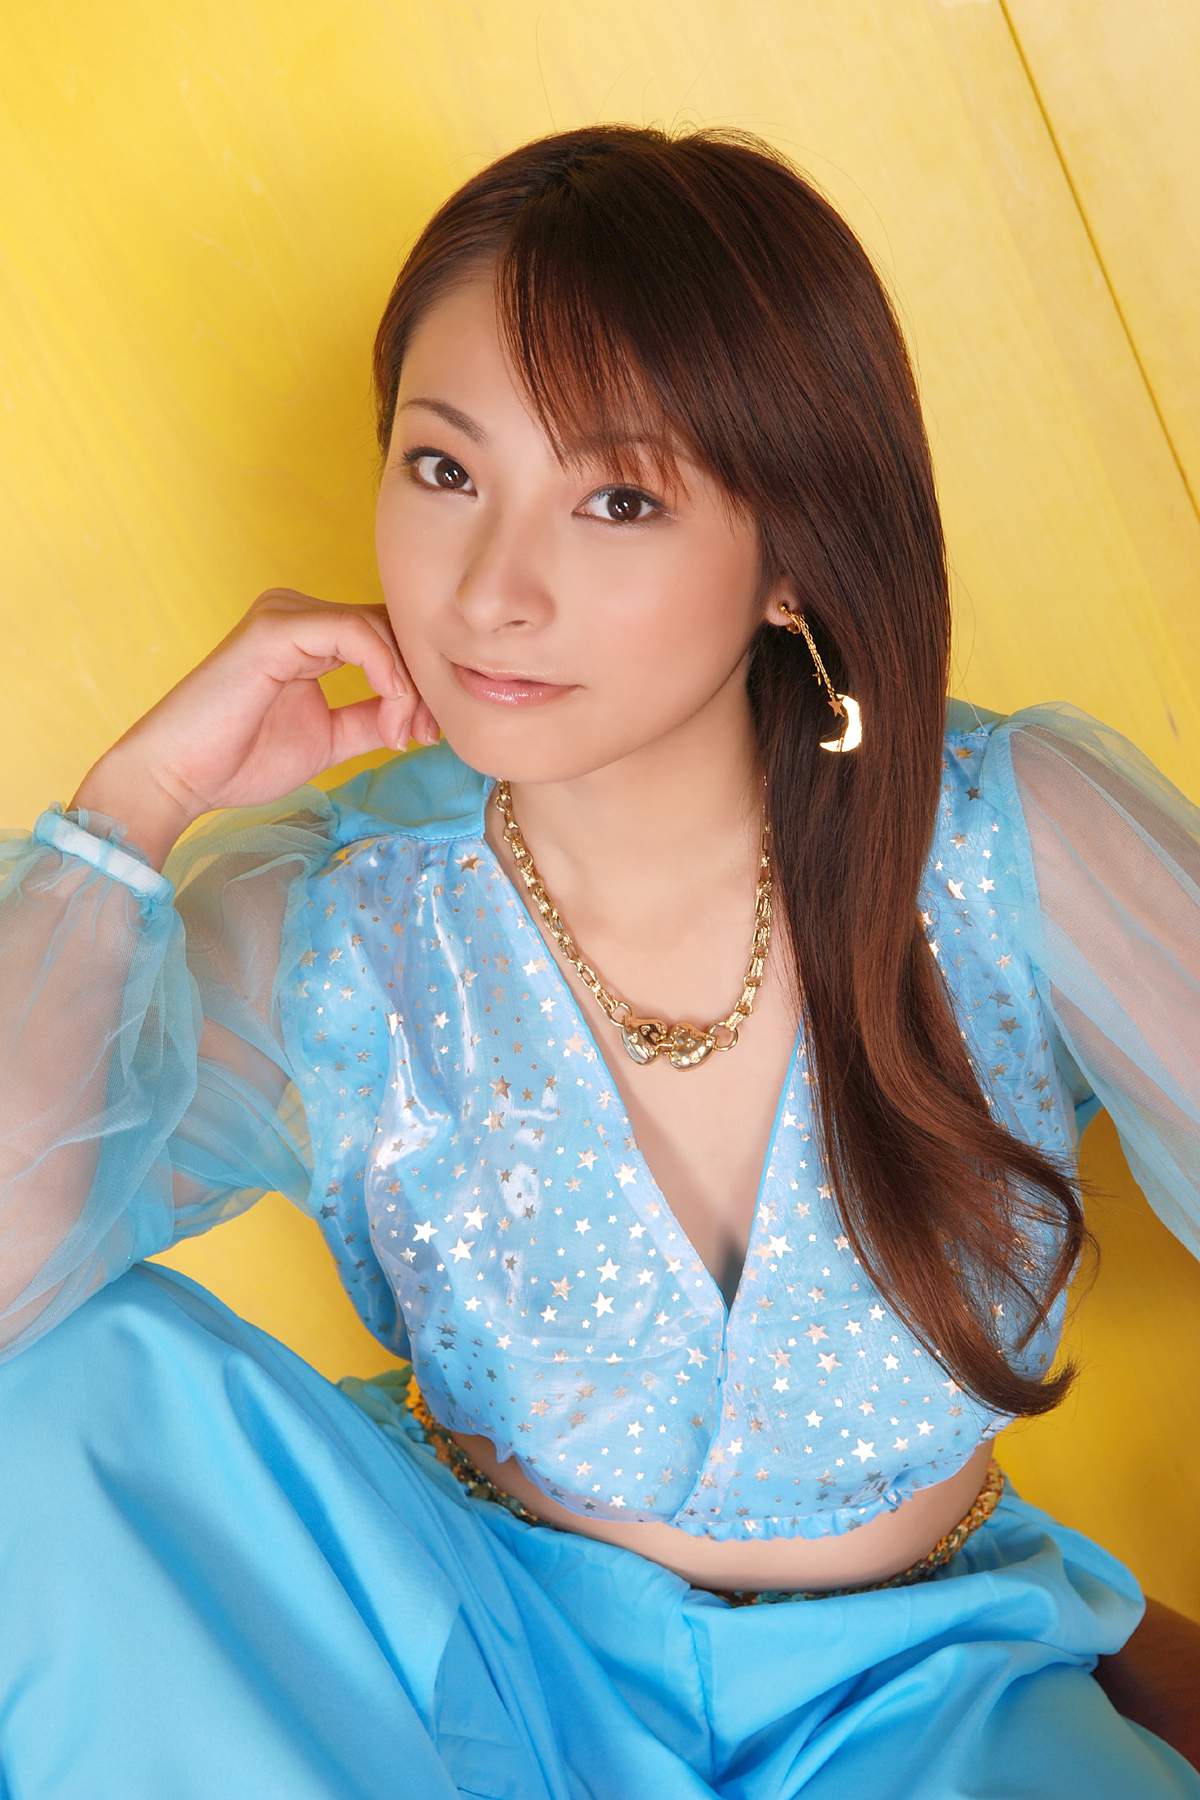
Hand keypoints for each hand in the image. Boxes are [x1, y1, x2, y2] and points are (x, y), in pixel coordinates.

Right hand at [93, 588, 437, 822]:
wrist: (180, 777)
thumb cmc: (239, 760)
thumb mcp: (328, 739)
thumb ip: (370, 720)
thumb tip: (420, 718)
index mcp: (308, 635)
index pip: (385, 637)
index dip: (416, 681)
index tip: (427, 734)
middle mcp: (298, 614)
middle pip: (389, 627)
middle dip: (418, 684)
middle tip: (425, 735)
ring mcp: (286, 615)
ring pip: (379, 628)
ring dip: (405, 686)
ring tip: (402, 734)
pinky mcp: (278, 626)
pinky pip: (355, 632)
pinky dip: (385, 672)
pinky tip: (390, 714)